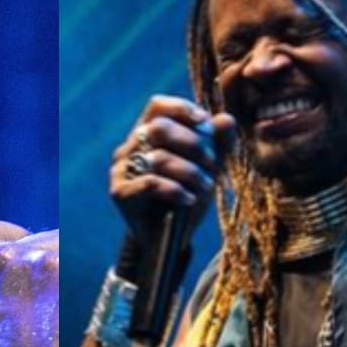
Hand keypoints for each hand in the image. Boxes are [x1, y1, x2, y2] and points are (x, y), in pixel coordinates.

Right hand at [110, 95, 234, 243]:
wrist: (168, 240)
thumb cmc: (185, 197)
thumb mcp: (207, 168)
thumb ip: (217, 143)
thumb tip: (226, 120)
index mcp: (146, 135)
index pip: (157, 106)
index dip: (181, 108)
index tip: (205, 123)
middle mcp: (129, 148)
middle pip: (158, 128)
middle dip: (192, 144)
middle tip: (211, 164)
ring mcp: (120, 169)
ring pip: (158, 157)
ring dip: (189, 172)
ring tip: (205, 186)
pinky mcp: (119, 192)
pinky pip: (149, 183)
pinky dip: (175, 190)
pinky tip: (189, 200)